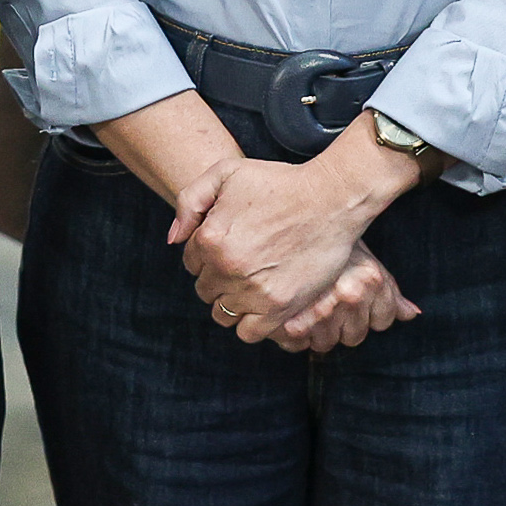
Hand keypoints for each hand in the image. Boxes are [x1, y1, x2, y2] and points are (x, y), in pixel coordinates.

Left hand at [170, 117, 422, 342]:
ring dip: (231, 302)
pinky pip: (248, 333)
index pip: (190, 262)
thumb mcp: (227, 172)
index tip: (230, 245)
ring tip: (252, 286)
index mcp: (209, 238)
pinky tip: (262, 305)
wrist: (331, 199)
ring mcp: (252, 291)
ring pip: (222, 314)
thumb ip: (190, 201)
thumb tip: (173, 240)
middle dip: (218, 278)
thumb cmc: (280, 182)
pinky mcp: (279, 308)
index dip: (207, 254)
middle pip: (205, 289)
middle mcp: (226, 268)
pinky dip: (250, 323)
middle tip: (244, 263)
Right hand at [265, 241, 419, 352]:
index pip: (383, 321)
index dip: (369, 311)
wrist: (281, 214)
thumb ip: (387, 290)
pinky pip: (294, 344)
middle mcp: (350, 295)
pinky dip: (288, 334)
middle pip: (354, 336)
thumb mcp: (362, 257)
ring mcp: (318, 309)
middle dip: (342, 322)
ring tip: (305, 303)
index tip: (352, 296)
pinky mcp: (285, 320)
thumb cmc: (325, 234)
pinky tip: (285, 311)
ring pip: (324, 343)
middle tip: (326, 297)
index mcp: (370, 279)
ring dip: (315, 329)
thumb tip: (412, 314)